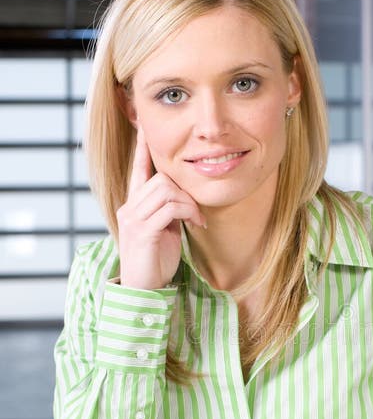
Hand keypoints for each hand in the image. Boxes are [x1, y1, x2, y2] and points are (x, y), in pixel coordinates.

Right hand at [116, 127, 205, 289]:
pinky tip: (197, 225)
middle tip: (197, 211)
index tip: (145, 127)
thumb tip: (183, 196)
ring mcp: (133, 219)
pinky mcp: (142, 232)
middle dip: (185, 190)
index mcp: (134, 206)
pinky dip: (188, 213)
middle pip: (161, 179)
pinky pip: (170, 208)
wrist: (143, 291)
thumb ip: (168, 211)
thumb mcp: (164, 230)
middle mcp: (129, 208)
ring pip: (166, 190)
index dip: (142, 149)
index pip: (138, 170)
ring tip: (196, 219)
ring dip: (189, 203)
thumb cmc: (155, 262)